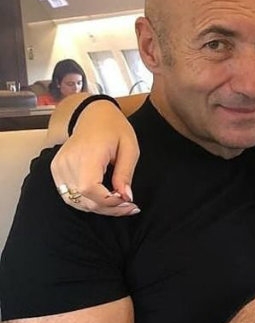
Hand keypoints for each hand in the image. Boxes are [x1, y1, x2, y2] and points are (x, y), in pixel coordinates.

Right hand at [51, 100, 140, 215]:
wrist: (93, 115)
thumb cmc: (114, 129)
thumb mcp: (130, 148)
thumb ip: (125, 174)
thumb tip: (125, 197)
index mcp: (87, 153)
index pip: (89, 188)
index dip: (108, 201)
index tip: (128, 201)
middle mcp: (68, 161)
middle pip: (83, 199)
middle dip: (108, 208)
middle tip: (129, 206)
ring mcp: (59, 166)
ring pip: (75, 201)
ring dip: (98, 207)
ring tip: (119, 203)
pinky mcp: (56, 170)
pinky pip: (69, 195)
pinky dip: (87, 201)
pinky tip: (104, 198)